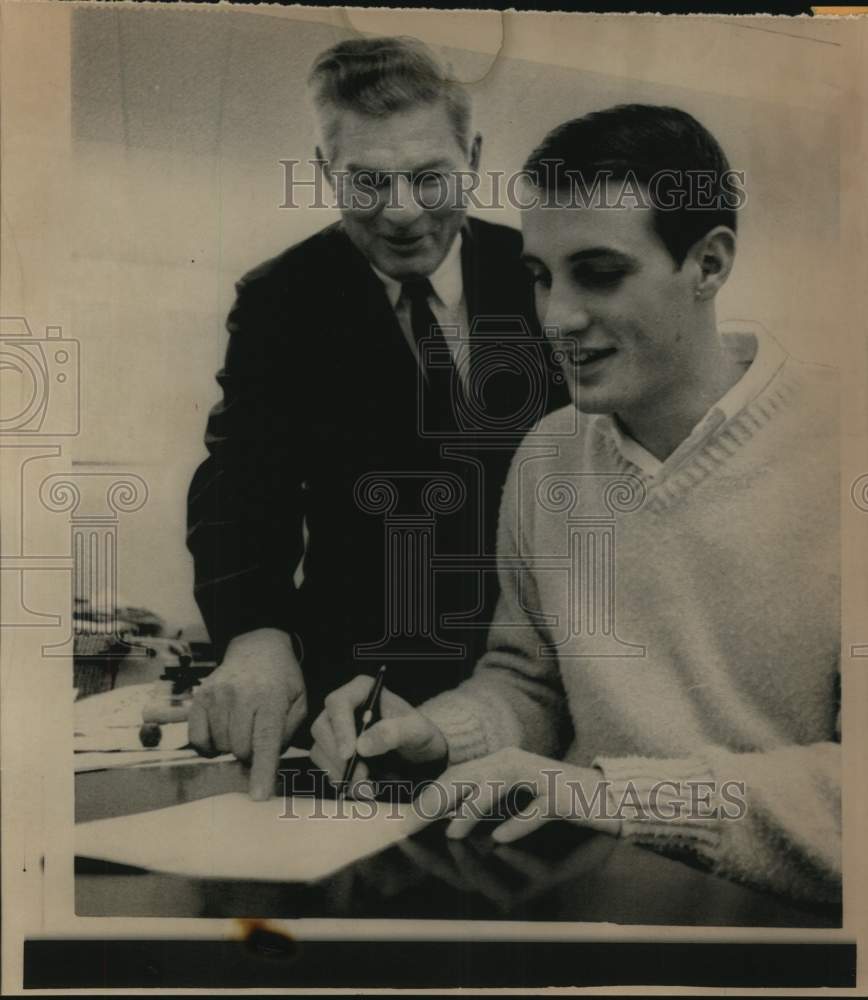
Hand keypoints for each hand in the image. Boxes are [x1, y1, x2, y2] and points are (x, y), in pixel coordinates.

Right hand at [188, 628, 306, 799]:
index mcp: (271, 698)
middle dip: (250, 753)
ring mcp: (217, 695)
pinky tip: (222, 731)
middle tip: (257, 735)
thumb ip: (288, 732)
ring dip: (231, 746)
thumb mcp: (299, 701)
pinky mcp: (200, 696)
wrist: (258, 647)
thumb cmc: (282, 680)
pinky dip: (209, 743)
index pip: (265, 741)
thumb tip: (269, 760)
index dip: (262, 771)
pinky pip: (197, 737)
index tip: (258, 795)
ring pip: (220, 745)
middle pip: (240, 749)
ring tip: (243, 725)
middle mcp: (241, 695)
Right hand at [310, 674, 447, 793]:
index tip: (349, 754)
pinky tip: (364, 788)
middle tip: (362, 778)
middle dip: (338, 757)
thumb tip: (361, 746)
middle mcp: (343, 708)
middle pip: (322, 728)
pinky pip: (326, 768)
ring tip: (368, 788)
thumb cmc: (419, 735)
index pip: (338, 702)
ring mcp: (335, 731)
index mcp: (362, 690)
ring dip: (340, 774)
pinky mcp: (333, 753)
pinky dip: (342, 782)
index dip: (340, 728)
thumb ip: (394, 732)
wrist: (420, 757)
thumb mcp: (417, 731)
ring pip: (320, 751)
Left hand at [414, 747, 622, 842]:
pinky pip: (536, 808)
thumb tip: (447, 821)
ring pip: (498, 784)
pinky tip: (502, 838)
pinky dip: (518, 823)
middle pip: (470, 774)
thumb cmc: (553, 800)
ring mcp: (538, 775)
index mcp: (499, 762)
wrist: (603, 797)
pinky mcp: (559, 794)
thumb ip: (485, 804)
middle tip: (417, 822)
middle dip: (440, 797)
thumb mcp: (513, 800)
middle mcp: (514, 762)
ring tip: (453, 831)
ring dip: (473, 808)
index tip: (409, 819)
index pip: (457, 774)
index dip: (431, 794)